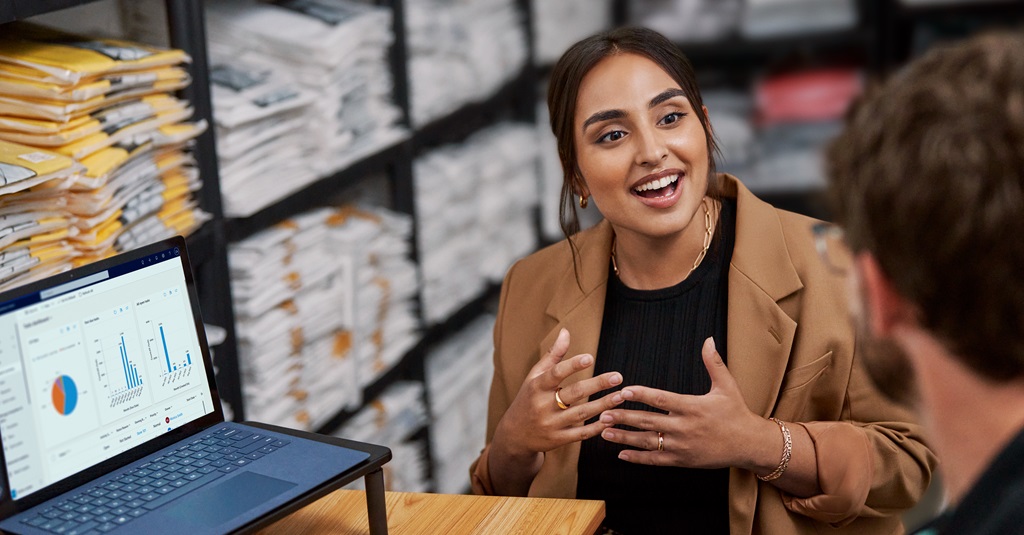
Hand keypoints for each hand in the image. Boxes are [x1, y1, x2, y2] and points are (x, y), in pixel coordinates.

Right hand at [493, 328, 625, 458]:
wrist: (515, 435)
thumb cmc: (528, 398)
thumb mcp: (535, 376)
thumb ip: (553, 355)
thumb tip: (566, 331)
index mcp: (537, 387)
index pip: (556, 374)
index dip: (572, 365)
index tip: (590, 358)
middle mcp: (543, 406)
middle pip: (574, 393)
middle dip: (598, 384)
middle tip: (618, 376)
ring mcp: (551, 424)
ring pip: (582, 413)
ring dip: (603, 405)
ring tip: (621, 396)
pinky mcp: (558, 439)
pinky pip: (581, 433)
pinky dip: (597, 427)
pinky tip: (611, 419)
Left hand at [598, 337, 768, 468]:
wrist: (748, 444)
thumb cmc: (736, 413)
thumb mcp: (727, 386)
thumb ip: (713, 363)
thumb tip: (708, 339)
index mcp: (693, 407)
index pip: (662, 400)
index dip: (642, 395)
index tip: (623, 391)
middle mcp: (685, 428)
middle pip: (649, 421)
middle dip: (624, 417)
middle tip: (602, 412)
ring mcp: (682, 446)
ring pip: (648, 442)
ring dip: (624, 437)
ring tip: (604, 431)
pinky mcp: (683, 461)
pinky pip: (656, 460)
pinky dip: (638, 457)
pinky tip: (621, 453)